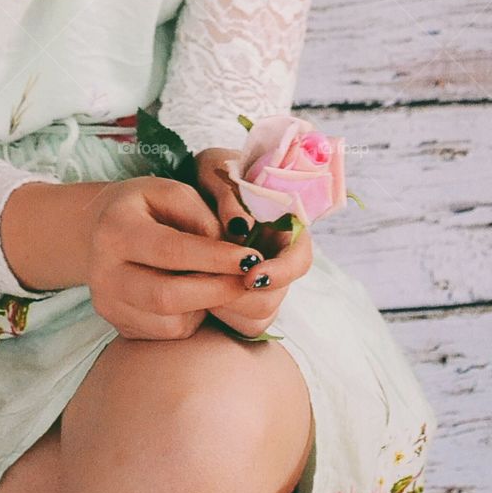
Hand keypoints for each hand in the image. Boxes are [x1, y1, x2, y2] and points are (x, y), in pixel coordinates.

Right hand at [84, 175, 268, 340]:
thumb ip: (203, 218)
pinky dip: (190, 318)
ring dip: (205, 306)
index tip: (250, 258)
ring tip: (214, 281)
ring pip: (170, 323)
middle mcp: (103, 271)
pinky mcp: (119, 325)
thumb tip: (231, 255)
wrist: (102, 227)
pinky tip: (193, 295)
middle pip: (167, 297)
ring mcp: (108, 303)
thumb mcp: (173, 193)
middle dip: (216, 291)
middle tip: (247, 280)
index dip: (214, 258)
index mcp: (115, 229)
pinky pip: (167, 334)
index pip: (170, 250)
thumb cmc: (146, 206)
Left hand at [191, 147, 313, 334]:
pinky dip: (221, 316)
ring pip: (259, 314)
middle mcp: (277, 257)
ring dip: (231, 308)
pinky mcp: (240, 297)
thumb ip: (229, 195)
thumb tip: (239, 226)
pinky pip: (239, 322)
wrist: (191, 187)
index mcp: (286, 225)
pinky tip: (198, 298)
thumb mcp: (216, 170)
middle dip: (246, 296)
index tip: (251, 274)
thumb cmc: (212, 172)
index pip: (300, 259)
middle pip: (278, 295)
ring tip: (200, 288)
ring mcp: (261, 279)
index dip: (281, 272)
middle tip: (213, 287)